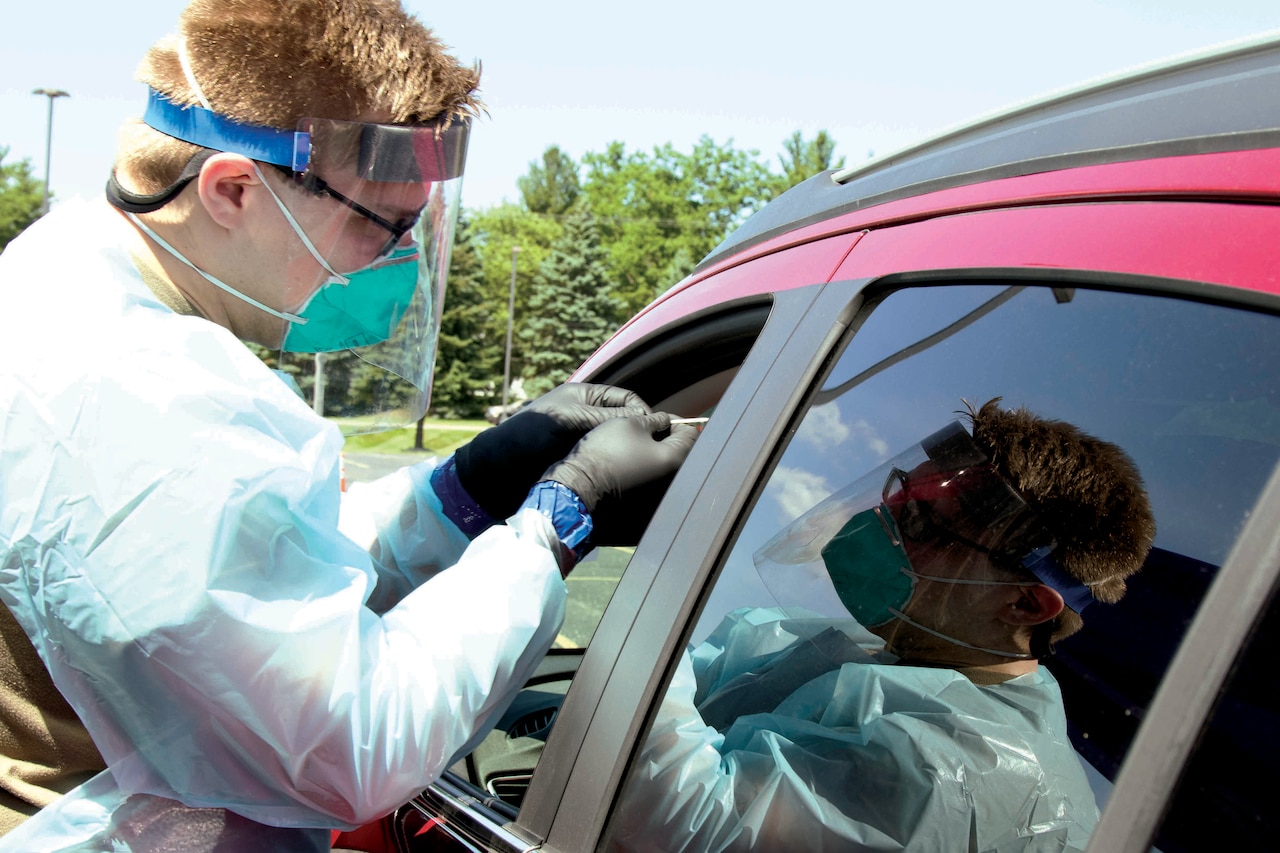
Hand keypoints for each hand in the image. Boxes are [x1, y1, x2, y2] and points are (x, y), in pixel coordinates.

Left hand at [454, 383, 649, 519]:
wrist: (500, 465)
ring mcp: (583, 437)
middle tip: (653, 450)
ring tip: (642, 462)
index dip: (642, 412)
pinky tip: (625, 472)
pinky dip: (615, 463)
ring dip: (628, 449)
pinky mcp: (579, 458)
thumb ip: (610, 417)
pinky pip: (604, 457)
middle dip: (638, 432)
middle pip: (625, 420)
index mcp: (585, 396)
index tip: (655, 430)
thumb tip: (646, 419)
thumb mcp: (574, 419)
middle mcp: (587, 414)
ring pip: (616, 441)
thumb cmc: (531, 433)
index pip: (626, 398)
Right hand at [541, 413, 699, 545]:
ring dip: (655, 453)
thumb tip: (665, 420)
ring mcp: (659, 494)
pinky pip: (652, 480)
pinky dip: (646, 469)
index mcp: (674, 459)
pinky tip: (628, 462)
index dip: (675, 421)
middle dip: (666, 438)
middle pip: (679, 452)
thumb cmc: (606, 451)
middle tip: (646, 430)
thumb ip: (655, 420)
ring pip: (665, 467)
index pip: (690, 434)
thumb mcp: (631, 424)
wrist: (580, 486)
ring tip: (634, 445)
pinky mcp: (646, 503)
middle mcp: (672, 480)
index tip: (658, 418)